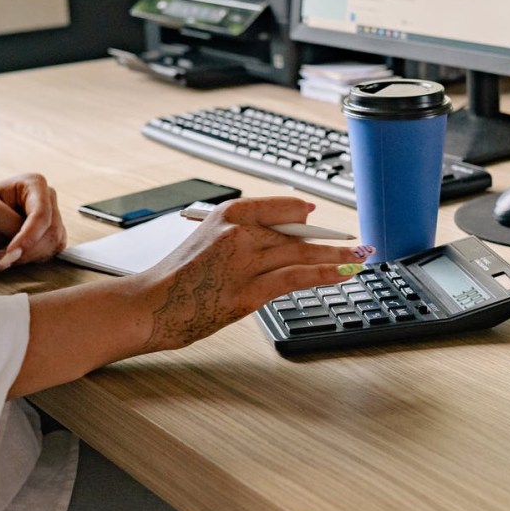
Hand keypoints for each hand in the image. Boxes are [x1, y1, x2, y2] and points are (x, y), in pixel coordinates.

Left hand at [0, 173, 66, 271]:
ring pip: (54, 245)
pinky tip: (11, 258)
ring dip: (28, 257)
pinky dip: (31, 260)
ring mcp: (51, 216)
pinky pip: (51, 252)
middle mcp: (48, 198)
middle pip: (52, 232)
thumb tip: (28, 246)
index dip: (28, 238)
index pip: (42, 216)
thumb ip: (11, 225)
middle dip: (27, 251)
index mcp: (34, 183)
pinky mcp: (49, 233)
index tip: (9, 255)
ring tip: (1, 258)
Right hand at [136, 197, 372, 351]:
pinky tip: (342, 274)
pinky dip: (324, 273)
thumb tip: (281, 242)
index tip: (319, 216)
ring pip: (302, 254)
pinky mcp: (248, 292)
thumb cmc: (176, 278)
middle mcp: (239, 232)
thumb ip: (241, 236)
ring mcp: (244, 262)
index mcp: (228, 213)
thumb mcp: (206, 240)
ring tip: (359, 258)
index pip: (280, 206)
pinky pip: (296, 278)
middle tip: (356, 242)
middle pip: (297, 233)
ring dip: (337, 256)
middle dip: (330, 238)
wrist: (150, 304)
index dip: (305, 213)